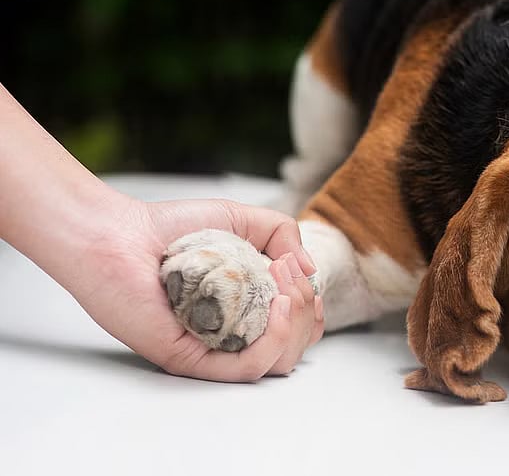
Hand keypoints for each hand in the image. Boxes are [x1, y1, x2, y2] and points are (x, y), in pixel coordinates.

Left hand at [75, 197, 323, 381]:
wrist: (119, 235)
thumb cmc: (171, 228)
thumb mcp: (242, 219)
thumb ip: (283, 233)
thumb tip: (310, 270)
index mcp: (244, 311)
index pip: (296, 330)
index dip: (309, 307)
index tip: (295, 272)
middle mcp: (231, 336)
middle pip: (294, 350)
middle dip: (304, 311)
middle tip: (285, 274)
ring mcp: (212, 351)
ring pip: (278, 363)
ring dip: (294, 324)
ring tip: (282, 289)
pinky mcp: (191, 360)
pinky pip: (246, 368)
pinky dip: (274, 341)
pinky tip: (277, 307)